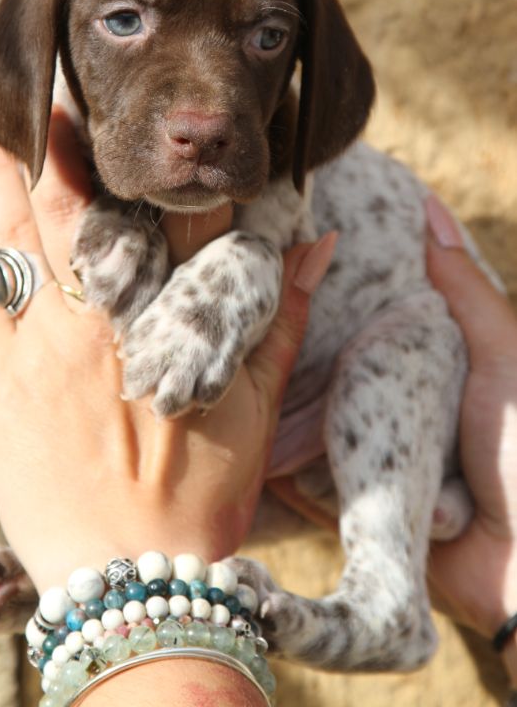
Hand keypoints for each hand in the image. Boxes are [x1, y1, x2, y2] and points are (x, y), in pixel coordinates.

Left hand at [0, 107, 335, 591]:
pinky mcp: (1, 381)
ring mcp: (44, 346)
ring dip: (0, 179)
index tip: (132, 108)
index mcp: (173, 317)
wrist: (129, 574)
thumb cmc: (199, 493)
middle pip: (75, 206)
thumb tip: (315, 241)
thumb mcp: (257, 406)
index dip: (148, 152)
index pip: (163, 209)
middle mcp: (104, 319)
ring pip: (15, 238)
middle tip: (42, 87)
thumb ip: (284, 317)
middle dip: (57, 141)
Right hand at [268, 193, 516, 681]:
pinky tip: (233, 427)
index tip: (283, 245)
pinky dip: (272, 461)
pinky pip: (299, 479)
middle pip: (326, 364)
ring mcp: (366, 455)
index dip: (328, 284)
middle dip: (287, 340)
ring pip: (304, 418)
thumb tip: (429, 208)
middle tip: (234, 302)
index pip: (364, 315)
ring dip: (272, 399)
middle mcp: (387, 404)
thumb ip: (466, 291)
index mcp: (423, 365)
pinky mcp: (348, 503)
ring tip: (222, 356)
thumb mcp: (500, 356)